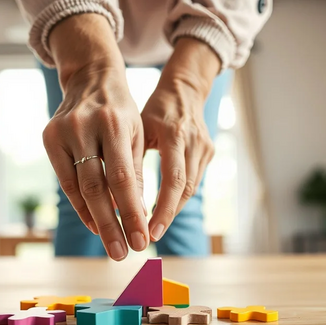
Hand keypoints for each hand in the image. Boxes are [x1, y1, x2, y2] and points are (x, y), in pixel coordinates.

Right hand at [43, 14, 149, 260]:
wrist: (90, 77)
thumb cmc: (121, 110)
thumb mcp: (137, 134)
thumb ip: (134, 172)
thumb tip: (135, 216)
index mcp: (114, 123)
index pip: (122, 178)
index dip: (131, 212)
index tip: (142, 240)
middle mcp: (84, 127)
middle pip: (97, 188)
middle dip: (112, 225)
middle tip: (124, 253)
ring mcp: (62, 133)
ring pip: (79, 188)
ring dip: (96, 221)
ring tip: (113, 246)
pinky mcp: (48, 138)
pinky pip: (66, 181)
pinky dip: (81, 206)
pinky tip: (95, 224)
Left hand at [141, 38, 220, 240]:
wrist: (184, 88)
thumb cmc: (153, 109)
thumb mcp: (139, 128)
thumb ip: (132, 160)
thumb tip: (116, 199)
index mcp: (174, 133)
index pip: (174, 179)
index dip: (164, 208)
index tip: (150, 229)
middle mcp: (194, 141)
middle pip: (186, 188)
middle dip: (168, 215)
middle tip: (151, 236)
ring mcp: (205, 147)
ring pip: (191, 187)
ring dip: (173, 209)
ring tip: (154, 228)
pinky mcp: (209, 152)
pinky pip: (193, 180)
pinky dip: (178, 196)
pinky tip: (163, 209)